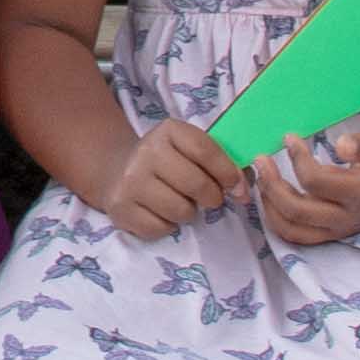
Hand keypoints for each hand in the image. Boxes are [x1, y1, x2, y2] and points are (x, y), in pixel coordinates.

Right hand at [95, 117, 241, 243]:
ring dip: (189, 212)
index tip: (237, 187)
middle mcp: (146, 152)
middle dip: (212, 197)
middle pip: (196, 184)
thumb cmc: (167, 160)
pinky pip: (160, 228)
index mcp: (168, 131)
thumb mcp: (189, 149)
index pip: (205, 151)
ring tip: (181, 202)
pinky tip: (161, 212)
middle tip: (210, 199)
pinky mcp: (121, 208)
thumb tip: (242, 189)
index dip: (228, 172)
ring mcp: (130, 181)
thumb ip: (219, 162)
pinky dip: (167, 225)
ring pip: (180, 210)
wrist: (116, 169)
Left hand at [256, 123, 359, 247]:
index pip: (315, 181)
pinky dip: (280, 220)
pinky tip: (274, 197)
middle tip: (260, 160)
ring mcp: (342, 228)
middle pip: (296, 212)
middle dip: (271, 185)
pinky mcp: (337, 231)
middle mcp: (349, 217)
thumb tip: (341, 144)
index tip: (290, 137)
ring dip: (270, 208)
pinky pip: (300, 236)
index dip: (297, 158)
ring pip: (294, 232)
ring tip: (261, 181)